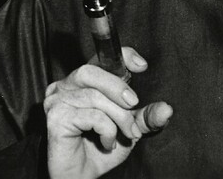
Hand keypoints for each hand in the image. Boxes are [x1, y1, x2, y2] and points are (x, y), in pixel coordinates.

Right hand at [43, 47, 172, 178]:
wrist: (81, 178)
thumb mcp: (130, 128)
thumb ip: (146, 116)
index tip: (142, 66)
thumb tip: (166, 109)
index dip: (122, 56)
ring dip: (119, 116)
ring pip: (95, 96)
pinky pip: (90, 115)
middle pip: (91, 71)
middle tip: (134, 105)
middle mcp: (66, 85)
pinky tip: (108, 142)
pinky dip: (106, 129)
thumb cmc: (101, 148)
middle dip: (118, 87)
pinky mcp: (56, 118)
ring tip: (128, 133)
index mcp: (84, 81)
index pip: (101, 56)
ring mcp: (58, 100)